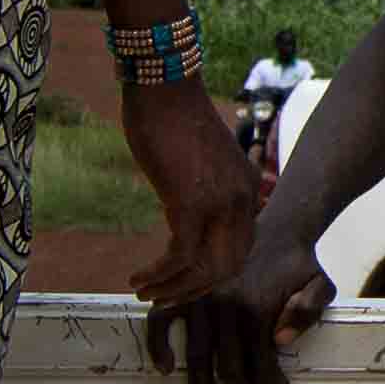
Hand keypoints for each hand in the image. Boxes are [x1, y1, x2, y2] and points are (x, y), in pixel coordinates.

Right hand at [117, 77, 254, 308]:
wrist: (162, 84)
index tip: (183, 281)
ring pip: (206, 269)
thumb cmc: (171, 114)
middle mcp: (242, 199)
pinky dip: (159, 275)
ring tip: (145, 294)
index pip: (241, 246)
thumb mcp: (198, 158)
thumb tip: (180, 210)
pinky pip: (180, 257)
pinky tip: (137, 279)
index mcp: (247, 187)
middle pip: (230, 266)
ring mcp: (219, 203)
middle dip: (195, 289)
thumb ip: (199, 187)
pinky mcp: (191, 203)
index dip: (212, 271)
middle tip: (164, 299)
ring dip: (173, 289)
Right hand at [152, 237, 332, 383]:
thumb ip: (307, 311)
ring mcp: (200, 298)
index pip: (261, 360)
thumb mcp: (319, 283)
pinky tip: (165, 366)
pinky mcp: (184, 290)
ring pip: (197, 353)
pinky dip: (158, 343)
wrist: (275, 223)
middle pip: (229, 365)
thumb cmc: (297, 261)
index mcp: (257, 307)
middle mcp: (224, 305)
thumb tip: (280, 341)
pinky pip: (161, 320)